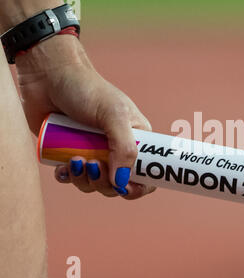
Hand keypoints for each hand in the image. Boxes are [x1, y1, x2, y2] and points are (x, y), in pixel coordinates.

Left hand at [15, 35, 155, 198]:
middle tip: (93, 166)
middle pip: (118, 183)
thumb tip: (120, 182)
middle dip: (105, 182)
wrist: (48, 75)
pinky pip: (72, 177)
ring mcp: (92, 152)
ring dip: (84, 180)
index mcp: (136, 139)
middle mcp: (116, 148)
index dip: (140, 186)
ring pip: (94, 183)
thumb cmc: (86, 89)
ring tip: (74, 160)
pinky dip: (67, 177)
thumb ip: (124, 148)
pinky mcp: (69, 154)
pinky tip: (62, 167)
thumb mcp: (114, 115)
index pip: (147, 172)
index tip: (125, 188)